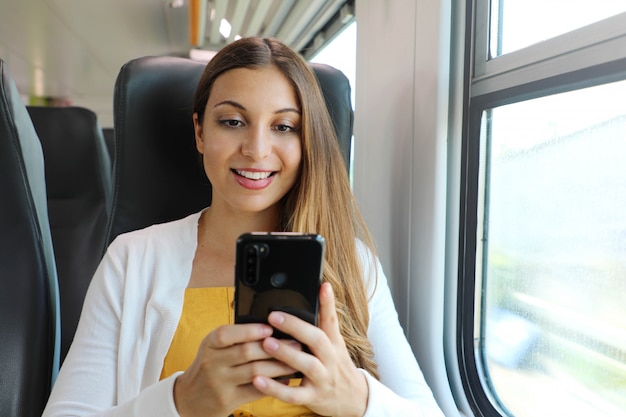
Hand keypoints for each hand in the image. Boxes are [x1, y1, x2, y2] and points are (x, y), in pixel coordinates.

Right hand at [173, 323, 297, 416]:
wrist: (189, 399)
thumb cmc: (209, 367)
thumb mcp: (213, 348)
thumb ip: (235, 338)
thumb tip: (271, 328)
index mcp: (210, 344)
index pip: (227, 334)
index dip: (250, 330)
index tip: (270, 328)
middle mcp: (212, 363)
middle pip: (247, 352)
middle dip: (275, 347)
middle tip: (295, 344)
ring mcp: (220, 383)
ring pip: (256, 372)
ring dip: (279, 366)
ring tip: (296, 361)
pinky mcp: (228, 400)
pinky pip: (256, 391)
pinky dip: (274, 384)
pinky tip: (285, 379)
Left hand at [252, 282, 369, 416]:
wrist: (354, 399)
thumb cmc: (337, 366)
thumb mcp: (335, 344)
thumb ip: (324, 323)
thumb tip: (319, 289)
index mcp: (334, 344)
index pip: (332, 320)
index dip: (328, 303)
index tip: (322, 286)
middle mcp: (330, 360)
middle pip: (318, 340)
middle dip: (296, 327)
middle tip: (274, 316)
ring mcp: (322, 379)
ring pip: (306, 366)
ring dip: (286, 354)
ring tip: (266, 343)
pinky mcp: (313, 398)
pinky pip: (293, 395)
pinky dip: (275, 388)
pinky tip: (258, 380)